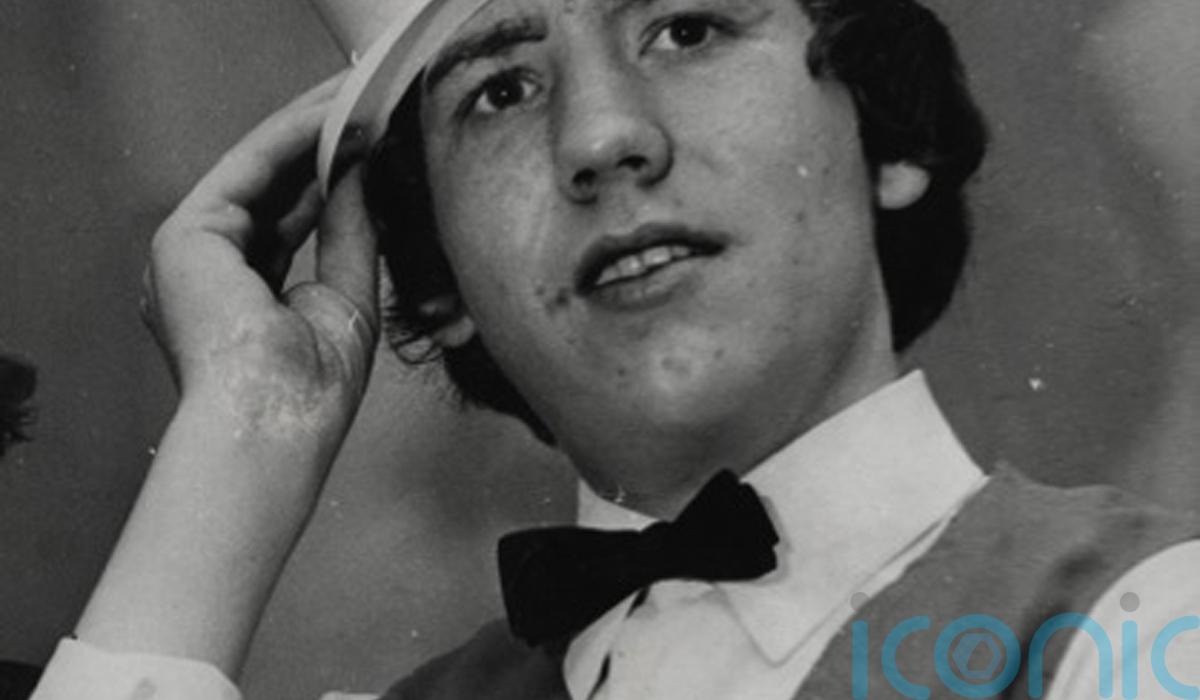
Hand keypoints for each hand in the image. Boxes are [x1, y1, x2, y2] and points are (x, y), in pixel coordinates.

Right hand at [71, 76, 381, 671]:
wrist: (276, 421)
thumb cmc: (309, 389)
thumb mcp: (345, 296)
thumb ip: (349, 231)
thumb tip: (364, 173)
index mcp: (243, 297)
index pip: (290, 223)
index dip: (330, 181)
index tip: (371, 149)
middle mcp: (211, 271)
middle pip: (272, 192)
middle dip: (321, 149)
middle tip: (368, 110)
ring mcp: (192, 253)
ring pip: (258, 174)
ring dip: (310, 133)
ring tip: (358, 99)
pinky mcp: (184, 236)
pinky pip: (247, 171)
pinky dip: (292, 140)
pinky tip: (333, 116)